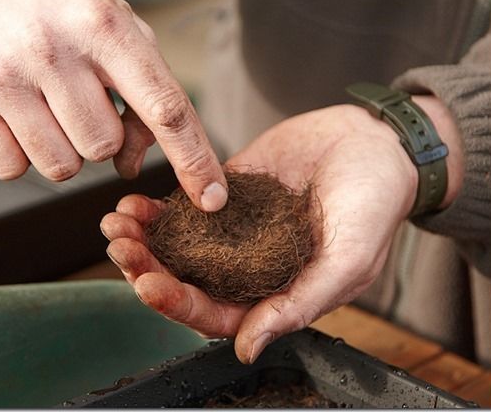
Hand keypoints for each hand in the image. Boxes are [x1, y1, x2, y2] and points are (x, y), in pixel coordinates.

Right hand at [0, 0, 226, 210]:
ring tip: (46, 103)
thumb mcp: (113, 31)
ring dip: (63, 148)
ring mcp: (2, 76)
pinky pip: (13, 169)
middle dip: (100, 135)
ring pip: (62, 168)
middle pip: (104, 148)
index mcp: (103, 25)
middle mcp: (52, 49)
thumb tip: (133, 165)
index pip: (165, 108)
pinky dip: (22, 152)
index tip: (212, 197)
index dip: (194, 159)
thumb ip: (143, 92)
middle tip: (79, 99)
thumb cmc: (55, 10)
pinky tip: (15, 113)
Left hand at [101, 101, 462, 362]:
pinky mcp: (225, 195)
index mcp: (275, 293)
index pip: (217, 313)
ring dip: (143, 241)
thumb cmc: (375, 203)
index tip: (148, 283)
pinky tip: (134, 203)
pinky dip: (157, 210)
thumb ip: (300, 304)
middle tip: (120, 248)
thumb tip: (247, 348)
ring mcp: (234, 231)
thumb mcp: (349, 260)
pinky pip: (184, 209)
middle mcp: (249, 267)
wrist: (372, 142)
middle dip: (148, 269)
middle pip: (186, 281)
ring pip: (178, 248)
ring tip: (116, 224)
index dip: (180, 304)